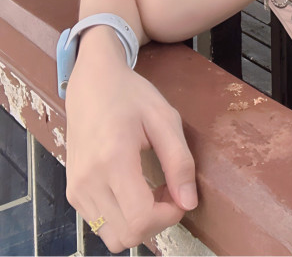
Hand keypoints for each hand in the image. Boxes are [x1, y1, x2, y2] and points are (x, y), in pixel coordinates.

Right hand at [65, 56, 196, 254]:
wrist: (92, 84)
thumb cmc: (130, 96)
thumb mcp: (165, 118)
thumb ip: (179, 162)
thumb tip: (189, 203)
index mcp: (113, 159)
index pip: (140, 219)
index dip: (168, 216)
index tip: (179, 194)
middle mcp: (88, 181)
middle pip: (127, 236)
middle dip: (156, 222)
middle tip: (168, 191)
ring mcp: (76, 190)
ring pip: (113, 237)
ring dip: (139, 223)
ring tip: (152, 191)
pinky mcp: (72, 193)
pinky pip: (101, 225)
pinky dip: (123, 218)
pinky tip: (134, 191)